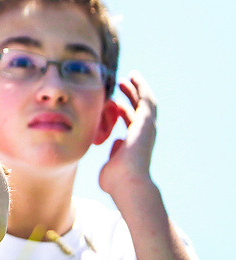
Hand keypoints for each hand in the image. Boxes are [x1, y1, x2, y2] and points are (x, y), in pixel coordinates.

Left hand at [99, 72, 156, 198]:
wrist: (127, 183)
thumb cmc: (117, 180)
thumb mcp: (113, 162)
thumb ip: (114, 152)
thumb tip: (115, 143)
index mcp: (133, 141)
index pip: (130, 121)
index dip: (123, 109)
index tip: (114, 101)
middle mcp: (142, 133)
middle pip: (138, 108)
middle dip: (131, 94)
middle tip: (122, 82)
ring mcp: (147, 127)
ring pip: (145, 101)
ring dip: (137, 88)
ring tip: (129, 76)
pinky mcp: (147, 122)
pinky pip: (145, 99)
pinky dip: (141, 87)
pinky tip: (134, 77)